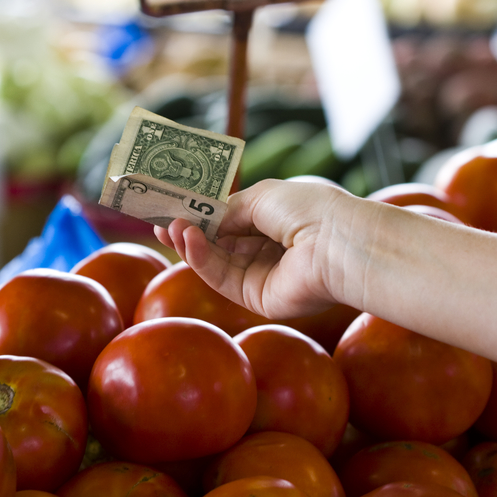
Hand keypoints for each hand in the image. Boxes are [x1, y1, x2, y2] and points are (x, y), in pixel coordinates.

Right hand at [155, 179, 351, 319]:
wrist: (339, 243)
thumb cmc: (309, 210)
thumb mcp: (260, 197)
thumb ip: (226, 209)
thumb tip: (202, 219)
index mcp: (273, 223)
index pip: (228, 221)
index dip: (199, 215)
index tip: (171, 207)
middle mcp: (267, 251)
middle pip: (217, 244)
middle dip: (187, 231)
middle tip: (157, 221)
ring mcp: (261, 276)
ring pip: (214, 262)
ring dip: (189, 244)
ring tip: (170, 227)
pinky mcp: (257, 299)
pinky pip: (221, 279)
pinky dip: (201, 260)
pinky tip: (188, 240)